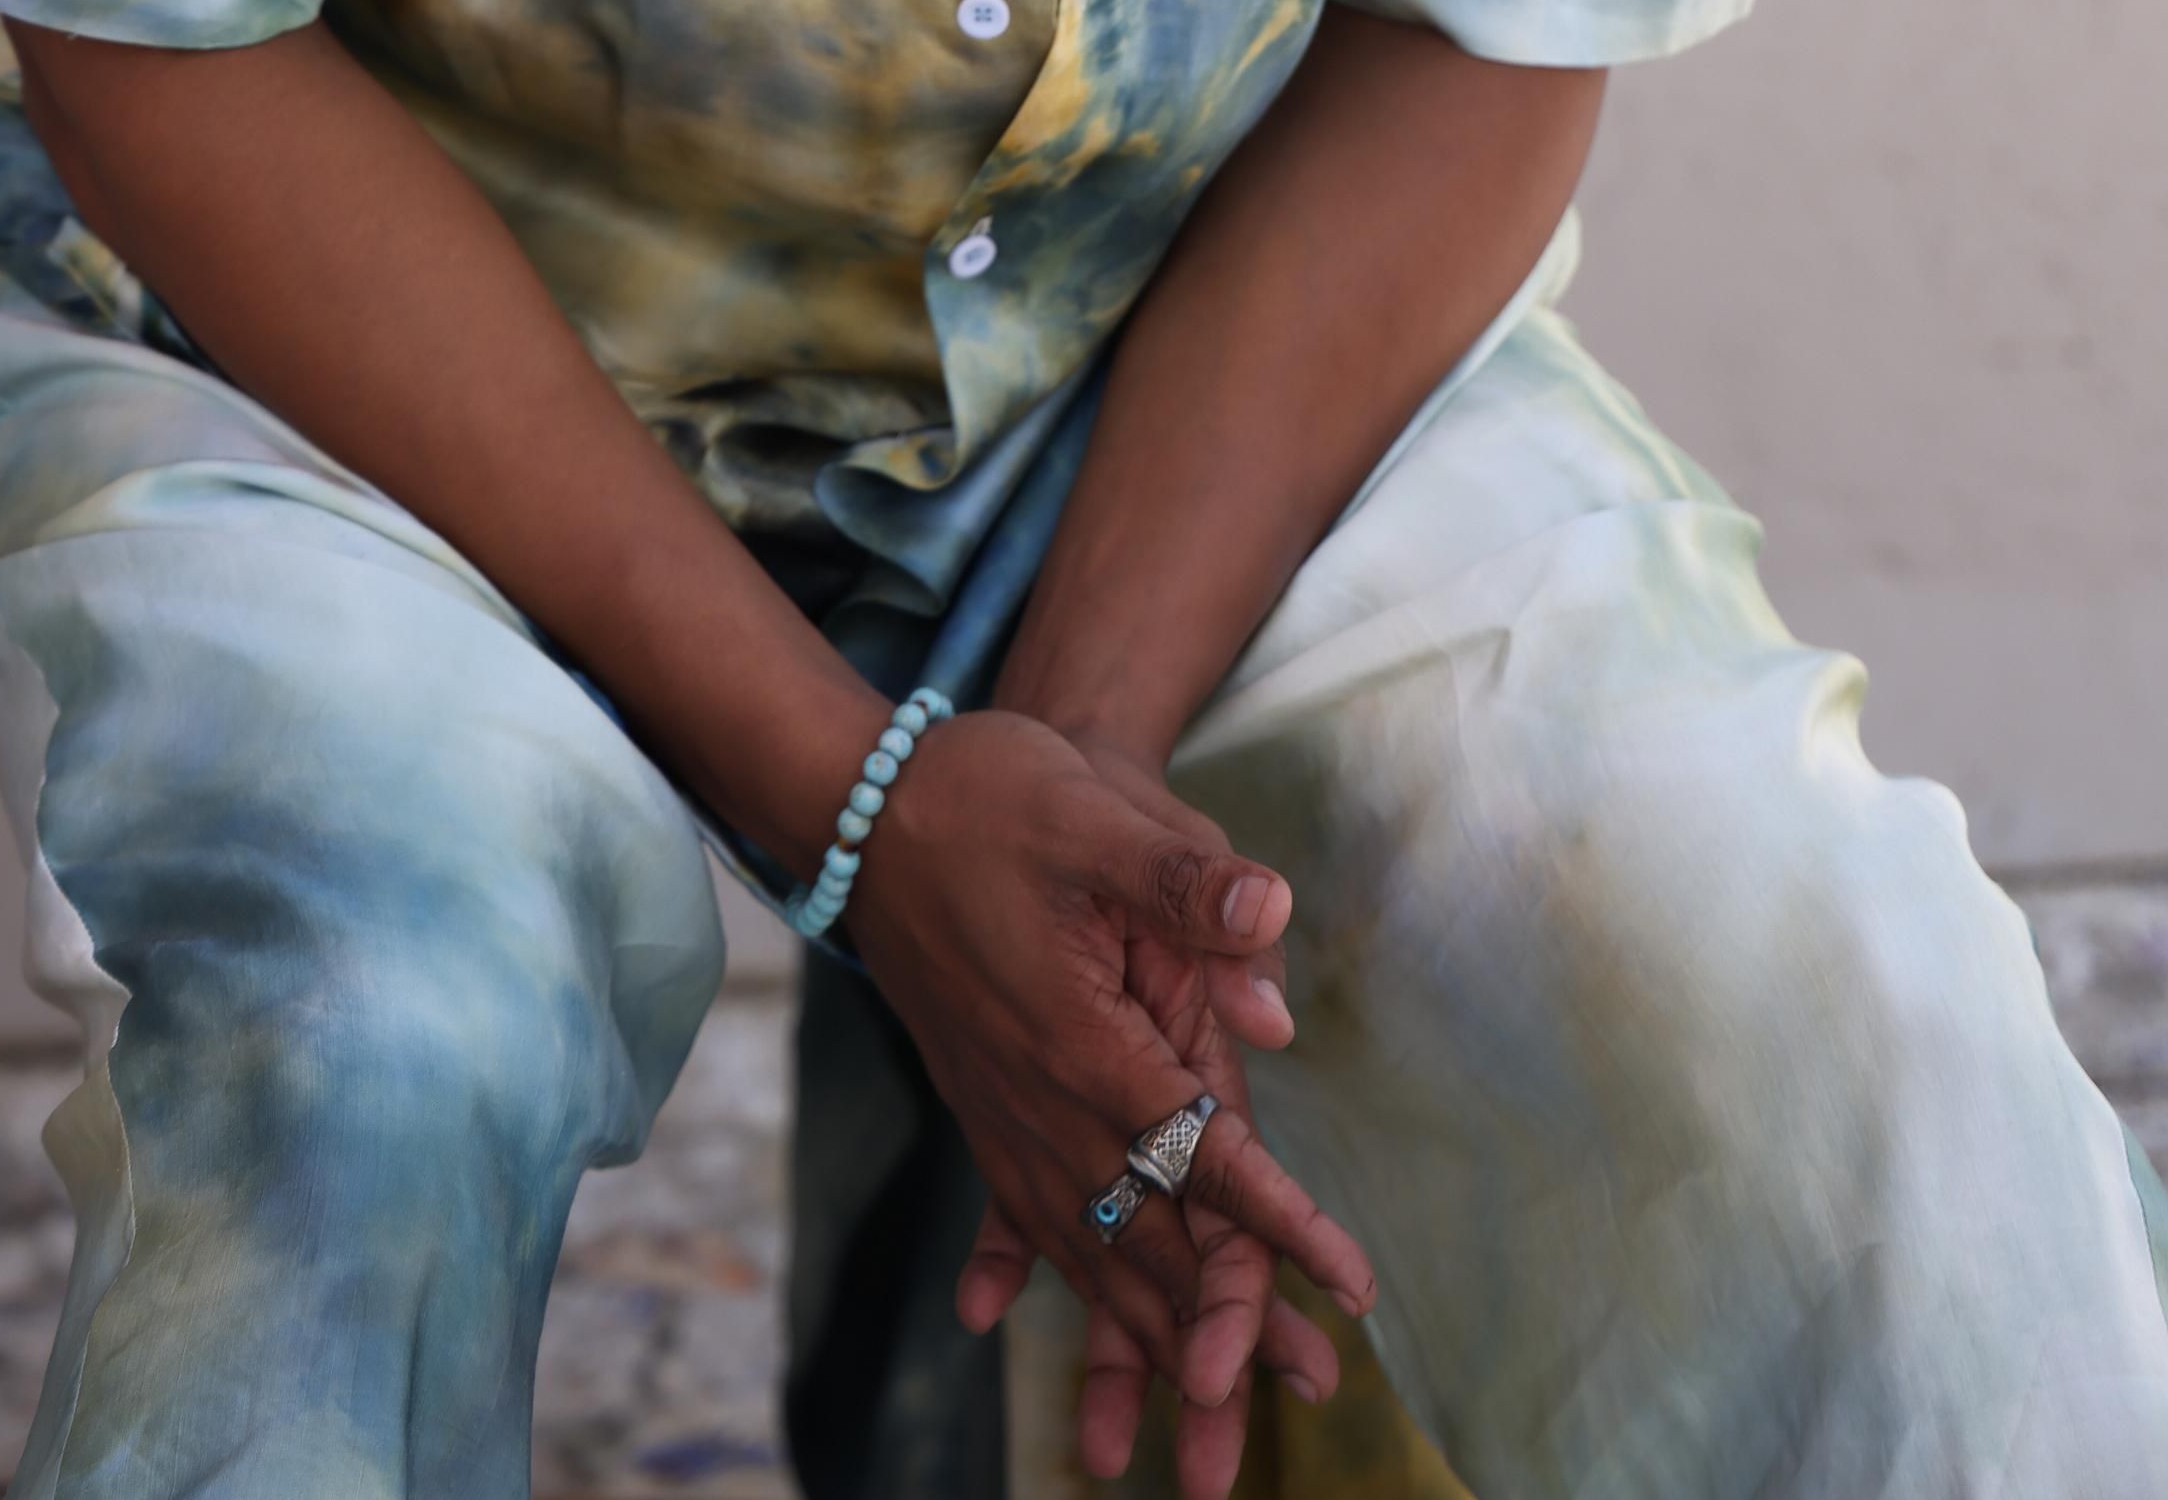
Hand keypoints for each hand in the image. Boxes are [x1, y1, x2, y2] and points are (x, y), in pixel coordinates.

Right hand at [846, 711, 1372, 1427]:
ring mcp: (1001, 1107)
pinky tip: (987, 1316)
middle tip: (1309, 1391)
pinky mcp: (977, 1097)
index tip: (1350, 1291)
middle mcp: (1040, 1098)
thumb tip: (1273, 924)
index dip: (1281, 1223)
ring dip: (1140, 1336)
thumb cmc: (993, 798)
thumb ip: (1184, 880)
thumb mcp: (1094, 813)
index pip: (1203, 1153)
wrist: (867, 804)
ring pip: (1083, 1246)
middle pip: (1149, 1236)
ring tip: (1192, 1419)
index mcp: (1085, 1040)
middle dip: (1228, 1324)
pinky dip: (1019, 1272)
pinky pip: (1012, 1210)